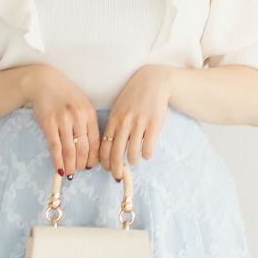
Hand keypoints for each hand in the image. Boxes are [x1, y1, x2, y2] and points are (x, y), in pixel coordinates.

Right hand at [20, 65, 100, 177]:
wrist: (44, 82)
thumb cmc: (65, 95)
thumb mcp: (82, 105)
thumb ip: (87, 124)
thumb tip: (90, 149)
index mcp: (89, 113)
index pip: (95, 142)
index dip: (94, 158)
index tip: (91, 165)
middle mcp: (77, 117)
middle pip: (83, 148)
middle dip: (82, 164)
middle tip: (80, 170)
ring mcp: (62, 120)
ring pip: (69, 150)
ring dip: (71, 165)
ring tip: (71, 172)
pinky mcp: (48, 124)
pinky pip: (55, 147)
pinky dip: (58, 161)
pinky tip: (60, 169)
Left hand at [98, 65, 175, 179]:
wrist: (154, 81)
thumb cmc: (134, 96)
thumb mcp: (119, 108)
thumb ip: (114, 126)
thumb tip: (110, 148)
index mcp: (113, 120)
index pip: (104, 147)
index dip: (104, 162)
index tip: (107, 168)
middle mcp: (124, 123)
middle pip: (116, 154)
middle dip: (115, 169)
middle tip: (118, 176)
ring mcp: (139, 124)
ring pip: (132, 153)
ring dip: (132, 161)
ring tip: (134, 160)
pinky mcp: (153, 124)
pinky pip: (147, 148)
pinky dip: (146, 155)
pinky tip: (146, 153)